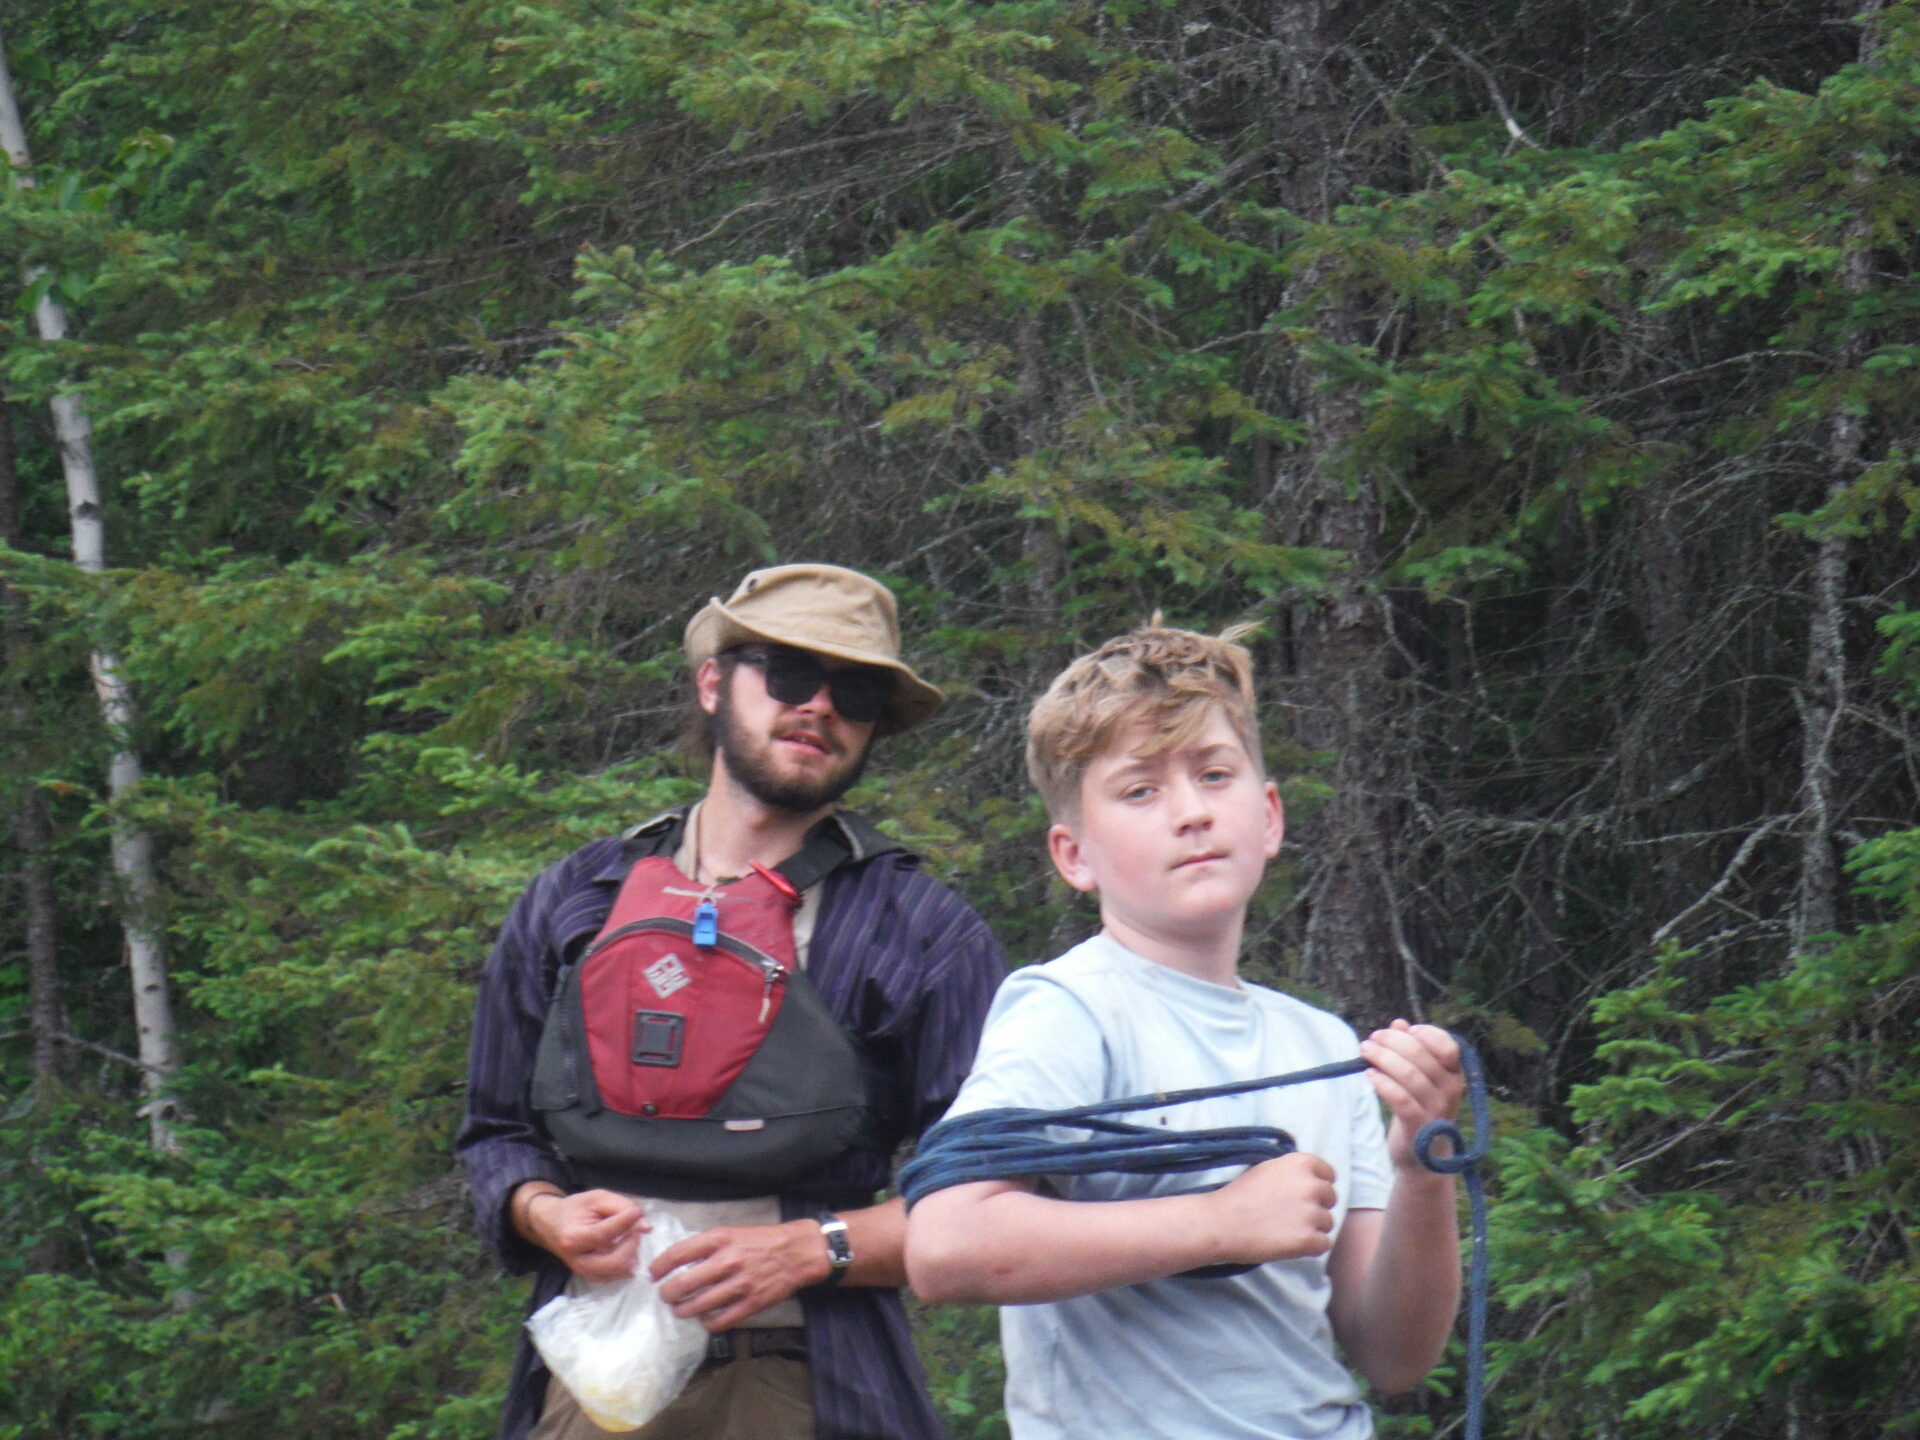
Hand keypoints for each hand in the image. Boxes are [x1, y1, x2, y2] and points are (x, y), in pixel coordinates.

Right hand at [520, 1186, 647, 1282]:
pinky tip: (624, 1247)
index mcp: (573, 1237)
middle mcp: (578, 1260)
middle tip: (634, 1227)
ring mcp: (585, 1272)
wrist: (552, 1224)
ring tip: (628, 1236)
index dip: (626, 1222)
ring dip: (632, 1252)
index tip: (635, 1212)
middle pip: (617, 1261)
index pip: (605, 1234)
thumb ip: (622, 1207)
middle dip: (632, 1243)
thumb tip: (646, 1227)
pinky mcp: (592, 1278)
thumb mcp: (597, 1198)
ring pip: (620, 1271)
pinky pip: (618, 1276)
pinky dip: (628, 1262)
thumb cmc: (575, 1209)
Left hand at [649, 1220, 827, 1331]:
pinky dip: (707, 1323)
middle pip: (683, 1284)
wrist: (797, 1252)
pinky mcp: (751, 1304)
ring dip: (683, 1311)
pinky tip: (705, 1318)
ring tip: (681, 1309)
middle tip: (665, 1296)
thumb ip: (708, 1245)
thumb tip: (679, 1260)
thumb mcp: (732, 1232)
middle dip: (667, 1294)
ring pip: (698, 1306)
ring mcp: (739, 1285)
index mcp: (720, 1239)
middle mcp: (727, 1261)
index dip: (659, 1266)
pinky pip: (720, 1321)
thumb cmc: (762, 1240)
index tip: (653, 1274)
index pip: (678, 1254)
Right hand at [1205, 1151, 1337, 1265]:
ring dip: (1312, 1228)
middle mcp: (1311, 1185)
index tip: (1304, 1195)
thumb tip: (1313, 1176)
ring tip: (1285, 1230)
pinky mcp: (1308, 1240)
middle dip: (1316, 1207)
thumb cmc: (1239, 1196)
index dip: (1318, 1185)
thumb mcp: (1267, 1168)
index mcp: (1300, 1163)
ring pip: (1328, 1223)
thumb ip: (1292, 1170)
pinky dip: (1310, 1247)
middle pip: (1331, 1198)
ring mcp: (1311, 1213)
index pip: (1329, 1174)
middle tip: (1291, 1215)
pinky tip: (1290, 1243)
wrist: (1221, 1223)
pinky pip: (1324, 1244)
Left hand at [1360, 1020, 1464, 1172]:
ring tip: (1365, 1052)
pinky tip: (1369, 1075)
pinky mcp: (1420, 1126)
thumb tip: (1399, 1023)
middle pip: (1421, 1055)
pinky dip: (1383, 1084)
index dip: (1425, 1033)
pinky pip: (1401, 1100)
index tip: (1402, 1030)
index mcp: (1455, 1074)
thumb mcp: (1419, 1079)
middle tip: (1371, 1040)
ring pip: (1409, 1075)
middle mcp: (1452, 1090)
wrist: (1422, 1158)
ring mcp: (1438, 1109)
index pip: (1448, 1045)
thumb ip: (1412, 1050)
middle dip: (1392, 1042)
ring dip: (1382, 1058)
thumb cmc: (1419, 1109)